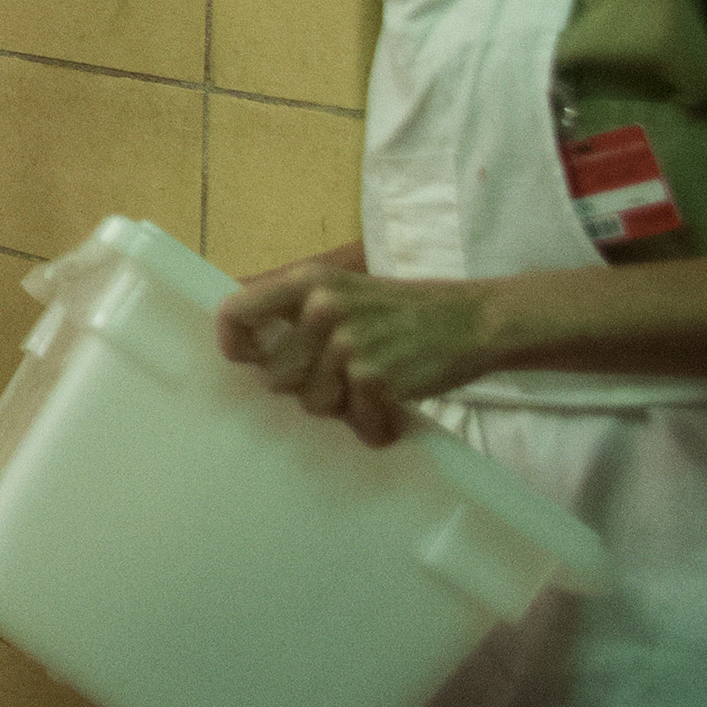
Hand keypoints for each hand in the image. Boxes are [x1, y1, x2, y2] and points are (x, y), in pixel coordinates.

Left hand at [217, 263, 500, 447]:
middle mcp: (321, 307)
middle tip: (338, 379)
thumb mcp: (340, 289)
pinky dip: (374, 426)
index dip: (235, 345)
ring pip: (311, 403)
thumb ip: (291, 306)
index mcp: (307, 281)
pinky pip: (354, 421)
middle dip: (303, 387)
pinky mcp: (376, 376)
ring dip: (340, 407)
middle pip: (274, 375)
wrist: (472, 319)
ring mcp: (348, 342)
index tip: (249, 361)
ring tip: (369, 388)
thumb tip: (234, 331)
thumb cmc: (399, 311)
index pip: (235, 311)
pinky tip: (391, 411)